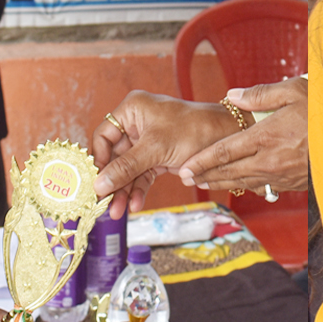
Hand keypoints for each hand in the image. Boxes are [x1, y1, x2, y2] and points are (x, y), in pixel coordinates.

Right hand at [91, 91, 237, 217]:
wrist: (227, 137)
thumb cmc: (194, 130)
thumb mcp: (156, 148)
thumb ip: (126, 167)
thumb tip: (98, 185)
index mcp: (132, 110)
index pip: (103, 136)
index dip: (99, 160)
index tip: (95, 183)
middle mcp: (137, 123)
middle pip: (114, 156)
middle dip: (111, 181)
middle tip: (103, 203)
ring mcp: (147, 141)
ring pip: (128, 169)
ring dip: (123, 190)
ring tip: (118, 211)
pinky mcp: (159, 156)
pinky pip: (142, 174)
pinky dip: (139, 189)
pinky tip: (135, 204)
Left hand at [179, 78, 307, 194]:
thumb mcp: (295, 91)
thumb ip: (261, 94)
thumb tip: (233, 95)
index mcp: (267, 136)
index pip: (225, 152)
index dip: (201, 161)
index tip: (184, 168)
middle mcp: (271, 159)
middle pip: (229, 171)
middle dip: (205, 175)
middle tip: (185, 178)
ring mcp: (283, 175)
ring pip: (244, 182)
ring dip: (222, 183)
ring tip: (204, 183)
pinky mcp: (295, 183)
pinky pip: (264, 187)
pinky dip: (247, 186)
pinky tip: (240, 184)